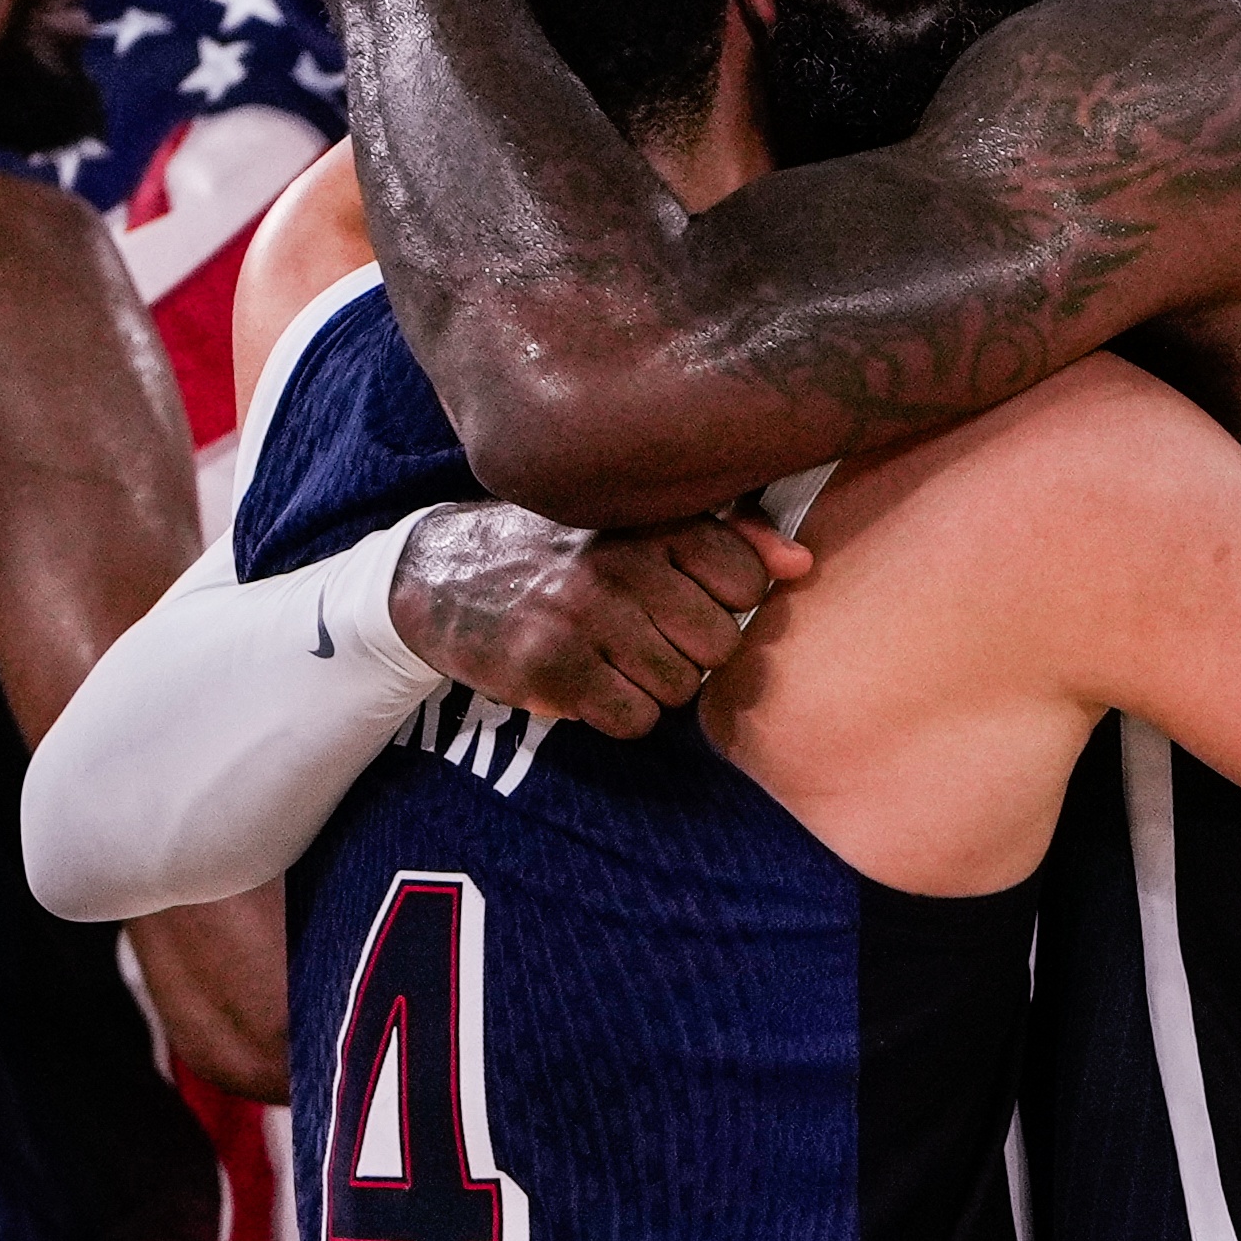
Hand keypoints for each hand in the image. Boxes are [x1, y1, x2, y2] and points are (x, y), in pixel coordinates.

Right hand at [390, 503, 810, 737]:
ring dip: (651, 686)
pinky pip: (633, 720)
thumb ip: (729, 536)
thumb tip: (800, 566)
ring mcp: (583, 616)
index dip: (722, 603)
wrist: (440, 575)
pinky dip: (618, 713)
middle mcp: (619, 562)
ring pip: (679, 688)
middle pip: (719, 644)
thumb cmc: (561, 551)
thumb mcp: (637, 523)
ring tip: (610, 655)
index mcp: (648, 520)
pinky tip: (587, 681)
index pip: (746, 582)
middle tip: (643, 634)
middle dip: (689, 651)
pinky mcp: (550, 668)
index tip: (681, 597)